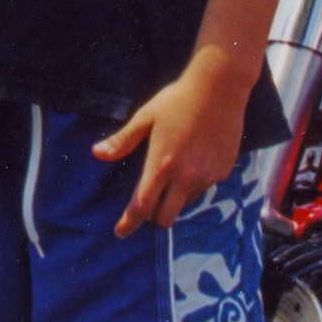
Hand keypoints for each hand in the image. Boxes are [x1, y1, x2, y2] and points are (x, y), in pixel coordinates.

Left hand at [93, 53, 246, 237]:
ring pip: (185, 203)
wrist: (219, 89)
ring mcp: (207, 176)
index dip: (130, 221)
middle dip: (153, 217)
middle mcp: (186, 176)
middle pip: (166, 217)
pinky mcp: (223, 173)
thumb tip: (97, 154)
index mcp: (162, 163)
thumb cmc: (177, 100)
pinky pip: (203, 189)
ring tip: (171, 173)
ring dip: (174, 198)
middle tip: (146, 204)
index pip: (142, 204)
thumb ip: (123, 141)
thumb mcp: (145, 117)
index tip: (120, 232)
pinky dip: (193, 184)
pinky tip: (192, 162)